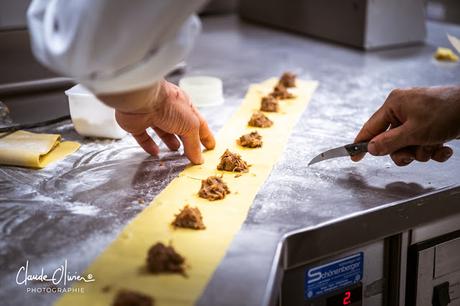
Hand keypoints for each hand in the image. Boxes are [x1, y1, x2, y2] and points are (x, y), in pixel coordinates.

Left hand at [98, 80, 214, 163]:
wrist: (140, 99)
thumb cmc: (169, 105)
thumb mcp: (190, 125)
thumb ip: (194, 144)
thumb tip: (198, 159)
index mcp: (186, 106)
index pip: (199, 124)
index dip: (205, 136)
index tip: (210, 146)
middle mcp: (170, 110)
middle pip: (181, 127)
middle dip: (187, 139)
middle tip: (192, 151)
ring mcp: (153, 116)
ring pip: (162, 130)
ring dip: (168, 140)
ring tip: (174, 149)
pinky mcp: (137, 123)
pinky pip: (143, 136)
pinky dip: (148, 144)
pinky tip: (154, 152)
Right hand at [352, 86, 459, 165]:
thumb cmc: (447, 112)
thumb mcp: (414, 132)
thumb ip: (389, 143)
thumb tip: (370, 149)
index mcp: (394, 104)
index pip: (370, 127)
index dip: (362, 143)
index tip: (354, 157)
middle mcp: (403, 110)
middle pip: (391, 141)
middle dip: (404, 151)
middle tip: (414, 154)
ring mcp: (418, 117)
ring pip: (408, 145)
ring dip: (421, 152)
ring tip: (434, 147)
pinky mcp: (430, 125)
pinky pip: (422, 143)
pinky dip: (433, 150)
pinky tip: (444, 148)